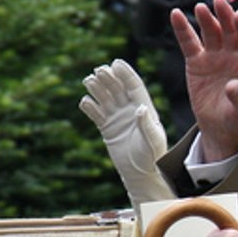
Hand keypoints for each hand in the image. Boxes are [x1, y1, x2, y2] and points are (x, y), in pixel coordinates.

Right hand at [80, 59, 175, 206]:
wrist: (141, 174)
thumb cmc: (152, 157)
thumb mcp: (153, 141)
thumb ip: (147, 124)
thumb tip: (140, 108)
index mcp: (144, 108)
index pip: (134, 86)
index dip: (125, 74)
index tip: (116, 62)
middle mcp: (130, 110)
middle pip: (117, 88)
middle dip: (108, 78)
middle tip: (98, 71)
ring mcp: (118, 118)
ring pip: (105, 98)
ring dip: (97, 88)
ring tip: (88, 80)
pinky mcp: (107, 128)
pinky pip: (96, 114)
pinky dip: (90, 107)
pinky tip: (84, 102)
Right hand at [171, 0, 237, 159]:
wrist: (220, 127)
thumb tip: (233, 86)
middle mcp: (234, 56)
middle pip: (231, 31)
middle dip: (226, 16)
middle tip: (219, 2)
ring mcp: (215, 56)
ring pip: (212, 33)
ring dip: (207, 19)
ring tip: (200, 8)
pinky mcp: (197, 61)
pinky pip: (189, 42)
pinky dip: (182, 29)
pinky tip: (175, 14)